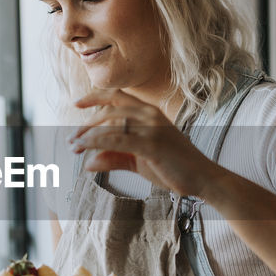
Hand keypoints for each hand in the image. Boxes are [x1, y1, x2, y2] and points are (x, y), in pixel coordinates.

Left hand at [70, 89, 222, 197]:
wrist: (203, 178)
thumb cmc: (173, 167)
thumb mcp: (139, 161)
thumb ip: (114, 158)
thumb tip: (88, 163)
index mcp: (149, 112)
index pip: (117, 96)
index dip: (95, 97)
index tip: (77, 104)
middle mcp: (150, 114)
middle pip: (109, 109)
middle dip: (86, 124)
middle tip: (72, 141)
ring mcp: (152, 128)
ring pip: (110, 124)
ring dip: (88, 135)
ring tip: (74, 148)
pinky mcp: (152, 144)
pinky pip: (117, 139)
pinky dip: (98, 143)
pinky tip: (86, 150)